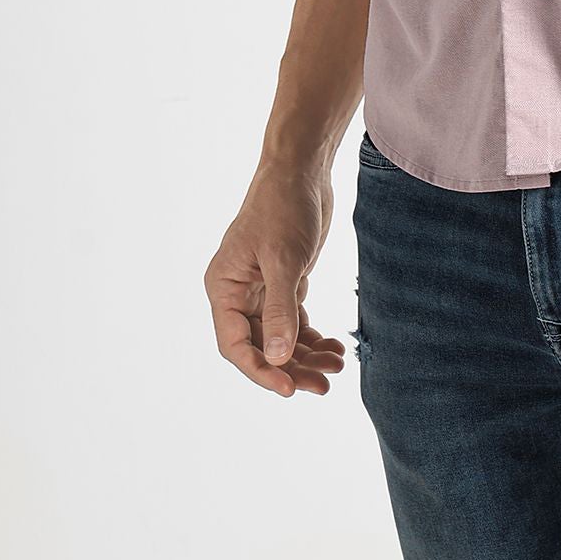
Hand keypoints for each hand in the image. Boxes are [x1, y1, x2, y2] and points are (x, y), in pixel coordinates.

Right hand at [205, 158, 347, 397]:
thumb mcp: (283, 259)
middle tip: (323, 387)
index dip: (260, 370)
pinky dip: (313, 338)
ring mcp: (261, 290)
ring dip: (306, 357)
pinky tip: (334, 348)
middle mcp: (237, 294)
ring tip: (336, 368)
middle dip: (291, 368)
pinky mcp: (284, 284)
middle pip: (260, 347)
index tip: (289, 389)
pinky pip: (294, 323)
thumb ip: (280, 309)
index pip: (234, 345)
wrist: (302, 170)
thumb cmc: (283, 207)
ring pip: (280, 339)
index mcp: (223, 287)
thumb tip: (277, 358)